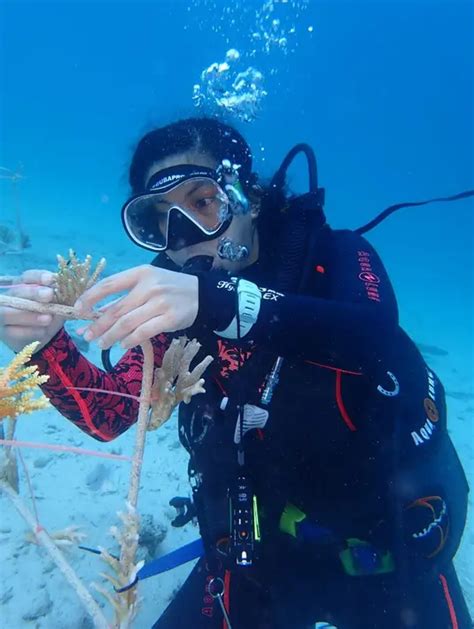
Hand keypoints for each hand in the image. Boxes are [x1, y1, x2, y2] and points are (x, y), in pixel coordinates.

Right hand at [0, 270, 64, 352]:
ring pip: (9, 314)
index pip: (28, 277)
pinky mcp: (6, 333)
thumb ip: (60, 296)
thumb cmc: (49, 312)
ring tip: (48, 318)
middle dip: (33, 293)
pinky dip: (31, 331)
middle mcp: (11, 297)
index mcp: (23, 285)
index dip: (38, 277)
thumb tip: (71, 289)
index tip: (51, 279)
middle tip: (49, 295)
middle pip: (17, 292)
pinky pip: (15, 332)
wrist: (41, 334)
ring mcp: (4, 315)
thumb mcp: (57, 303)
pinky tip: (43, 332)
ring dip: (31, 316)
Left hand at [75, 265, 198, 348]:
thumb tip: (94, 313)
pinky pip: (144, 332)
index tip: (78, 309)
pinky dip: (130, 340)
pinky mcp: (170, 319)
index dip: (90, 297)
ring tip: (102, 344)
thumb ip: (124, 296)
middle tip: (87, 336)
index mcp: (141, 273)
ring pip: (127, 323)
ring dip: (111, 336)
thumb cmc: (169, 288)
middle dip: (98, 325)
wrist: (203, 295)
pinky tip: (122, 345)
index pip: (109, 284)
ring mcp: (160, 303)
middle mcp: (149, 287)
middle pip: (116, 309)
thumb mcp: (148, 283)